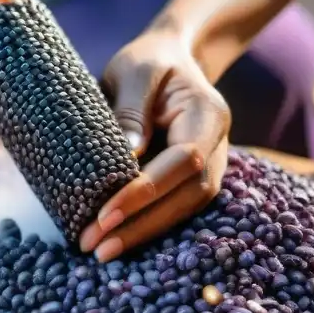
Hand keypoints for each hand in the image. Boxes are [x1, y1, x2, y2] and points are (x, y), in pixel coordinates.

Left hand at [79, 28, 230, 261]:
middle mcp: (216, 146)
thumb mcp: (136, 69)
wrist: (169, 60)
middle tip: (97, 248)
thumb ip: (131, 108)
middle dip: (143, 226)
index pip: (183, 162)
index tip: (106, 214)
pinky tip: (114, 242)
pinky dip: (145, 226)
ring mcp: (209, 166)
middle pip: (187, 197)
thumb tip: (126, 154)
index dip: (147, 191)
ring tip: (101, 252)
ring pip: (183, 210)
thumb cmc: (149, 61)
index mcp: (208, 115)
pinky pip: (172, 208)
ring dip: (143, 234)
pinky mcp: (189, 180)